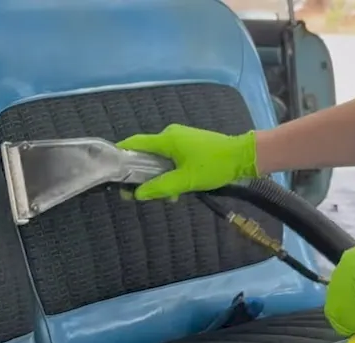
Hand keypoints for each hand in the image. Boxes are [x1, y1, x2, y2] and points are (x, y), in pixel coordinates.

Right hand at [115, 124, 258, 199]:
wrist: (243, 156)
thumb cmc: (214, 166)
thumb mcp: (186, 181)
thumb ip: (160, 187)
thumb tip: (137, 195)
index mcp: (166, 139)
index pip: (133, 143)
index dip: (119, 155)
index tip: (111, 172)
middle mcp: (170, 134)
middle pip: (144, 153)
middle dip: (141, 174)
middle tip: (139, 194)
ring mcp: (180, 138)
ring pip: (158, 158)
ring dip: (158, 177)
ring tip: (166, 196)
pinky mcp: (189, 144)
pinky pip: (170, 158)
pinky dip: (169, 172)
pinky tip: (177, 188)